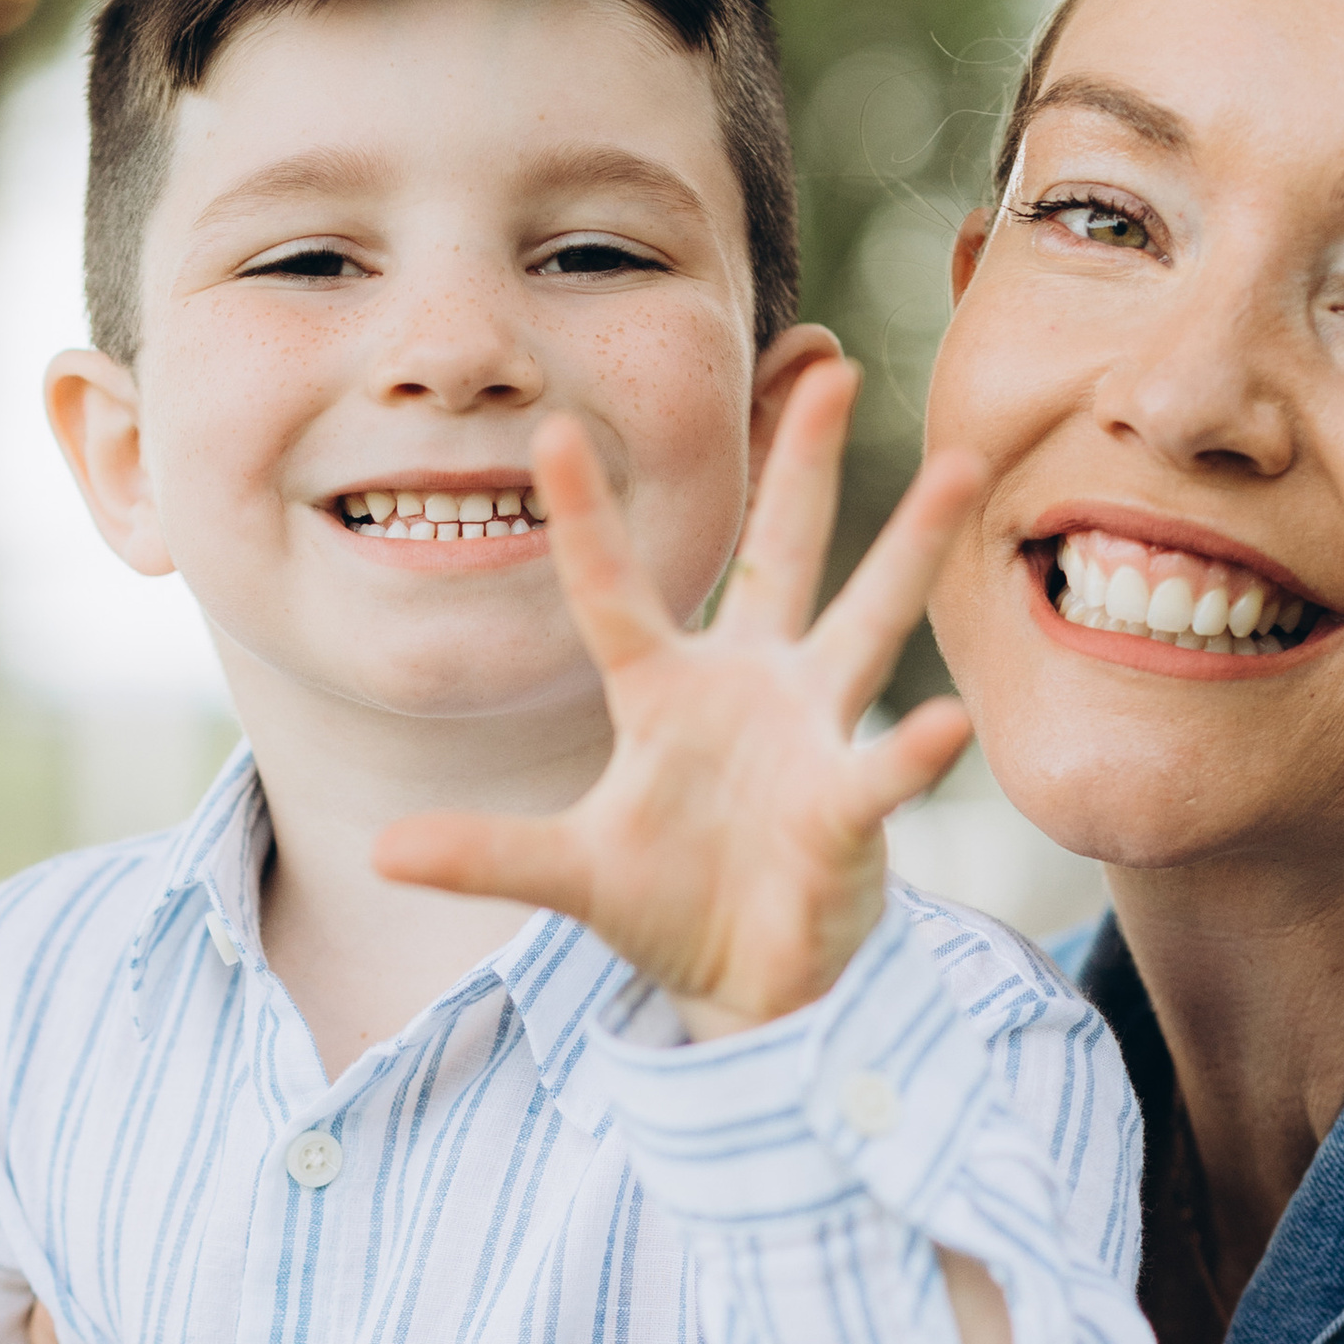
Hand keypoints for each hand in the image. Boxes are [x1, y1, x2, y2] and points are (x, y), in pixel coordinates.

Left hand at [372, 365, 984, 1039]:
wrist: (745, 980)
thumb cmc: (666, 902)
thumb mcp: (568, 875)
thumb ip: (487, 856)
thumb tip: (381, 854)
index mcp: (664, 692)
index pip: (613, 592)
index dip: (586, 519)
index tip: (556, 431)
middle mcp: (749, 688)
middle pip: (780, 555)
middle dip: (805, 463)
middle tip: (833, 363)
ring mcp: (809, 737)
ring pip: (866, 623)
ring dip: (911, 547)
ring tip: (961, 468)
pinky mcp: (846, 809)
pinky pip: (879, 771)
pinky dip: (912, 753)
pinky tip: (948, 725)